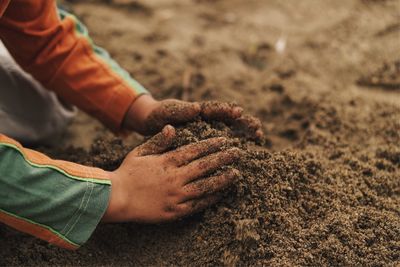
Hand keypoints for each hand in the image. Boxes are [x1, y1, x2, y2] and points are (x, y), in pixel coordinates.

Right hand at [103, 125, 241, 222]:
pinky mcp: (175, 211)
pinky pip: (198, 204)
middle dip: (223, 158)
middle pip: (204, 166)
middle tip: (238, 153)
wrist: (116, 198)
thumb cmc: (127, 173)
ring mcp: (176, 195)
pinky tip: (222, 193)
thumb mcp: (140, 152)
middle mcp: (175, 177)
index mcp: (167, 161)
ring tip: (236, 173)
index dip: (212, 145)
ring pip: (205, 185)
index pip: (195, 151)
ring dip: (223, 179)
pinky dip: (211, 198)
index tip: (224, 141)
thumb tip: (173, 127)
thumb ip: (158, 141)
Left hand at [123, 95, 262, 137]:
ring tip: (260, 136)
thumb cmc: (158, 116)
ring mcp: (209, 129)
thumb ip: (179, 111)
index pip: (215, 109)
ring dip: (245, 132)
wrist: (151, 124)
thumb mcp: (166, 112)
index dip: (227, 111)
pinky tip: (248, 149)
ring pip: (231, 129)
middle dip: (243, 122)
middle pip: (229, 119)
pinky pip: (224, 142)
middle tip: (257, 127)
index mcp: (198, 110)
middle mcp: (207, 118)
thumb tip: (195, 107)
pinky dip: (236, 144)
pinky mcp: (207, 140)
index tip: (238, 112)